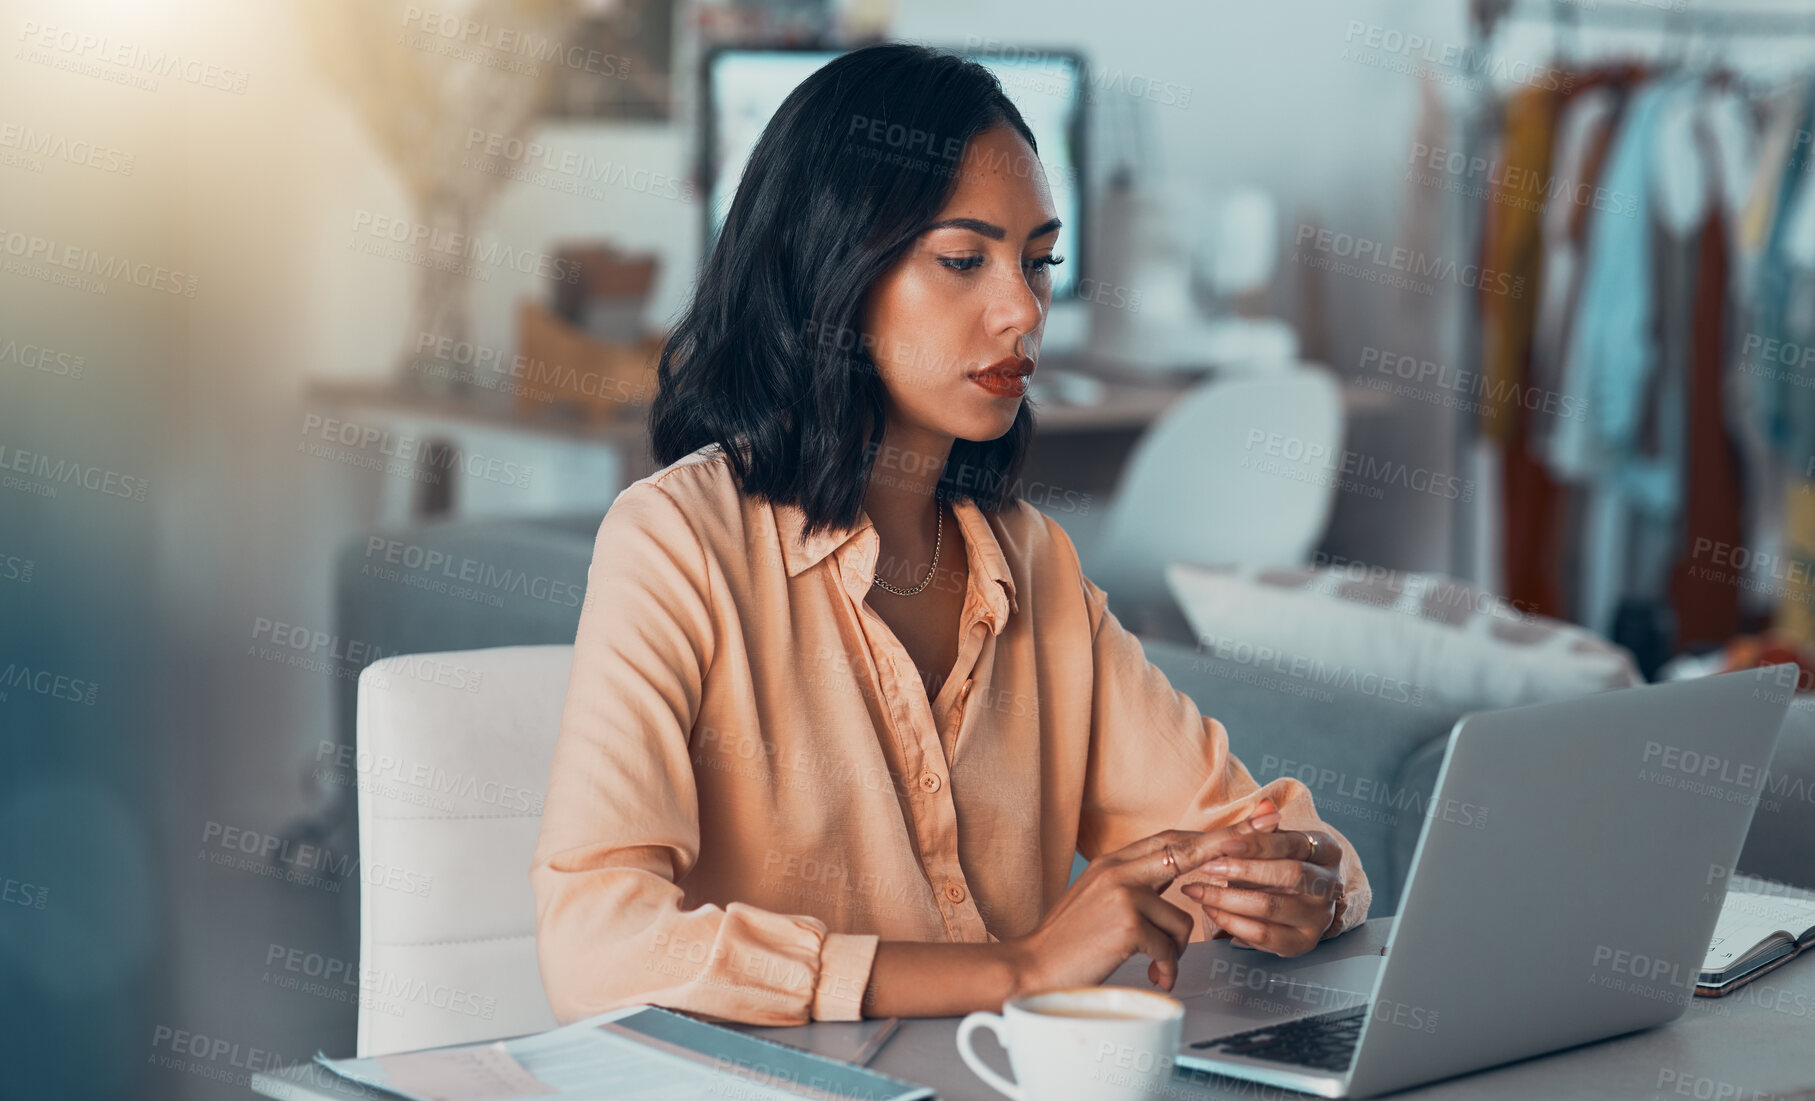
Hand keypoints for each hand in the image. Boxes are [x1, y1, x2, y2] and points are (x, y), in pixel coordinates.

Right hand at [1004, 815, 1280, 995]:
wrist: (1033, 968)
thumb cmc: (1070, 941)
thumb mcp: (1101, 899)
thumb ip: (1136, 884)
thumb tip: (1175, 878)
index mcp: (1114, 862)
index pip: (1171, 839)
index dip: (1210, 832)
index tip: (1245, 822)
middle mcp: (1119, 870)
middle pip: (1186, 851)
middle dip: (1227, 844)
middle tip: (1262, 832)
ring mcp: (1123, 894)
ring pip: (1183, 919)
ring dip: (1174, 951)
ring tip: (1154, 965)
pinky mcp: (1127, 923)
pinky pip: (1170, 948)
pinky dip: (1165, 969)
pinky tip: (1149, 977)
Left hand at [1180, 798, 1344, 957]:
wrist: (1292, 900)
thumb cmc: (1277, 863)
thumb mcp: (1272, 842)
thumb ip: (1264, 827)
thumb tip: (1264, 804)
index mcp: (1327, 852)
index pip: (1294, 844)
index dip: (1259, 843)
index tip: (1225, 843)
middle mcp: (1331, 885)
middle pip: (1290, 875)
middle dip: (1244, 870)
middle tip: (1207, 867)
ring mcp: (1320, 917)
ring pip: (1272, 907)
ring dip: (1227, 899)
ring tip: (1197, 890)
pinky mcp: (1303, 942)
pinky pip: (1264, 935)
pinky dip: (1232, 923)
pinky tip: (1210, 910)